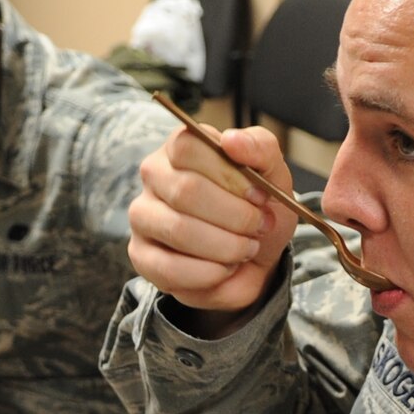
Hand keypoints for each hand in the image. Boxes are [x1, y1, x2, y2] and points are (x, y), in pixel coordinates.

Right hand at [128, 123, 294, 324]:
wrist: (255, 257)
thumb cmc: (258, 209)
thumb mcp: (272, 174)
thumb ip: (260, 147)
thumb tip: (231, 140)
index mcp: (182, 146)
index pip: (189, 147)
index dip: (230, 175)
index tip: (260, 196)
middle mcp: (154, 176)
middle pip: (186, 190)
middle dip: (235, 216)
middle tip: (259, 227)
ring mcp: (143, 216)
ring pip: (178, 230)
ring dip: (226, 246)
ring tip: (246, 248)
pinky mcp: (141, 255)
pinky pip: (170, 268)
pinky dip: (209, 273)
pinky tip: (225, 268)